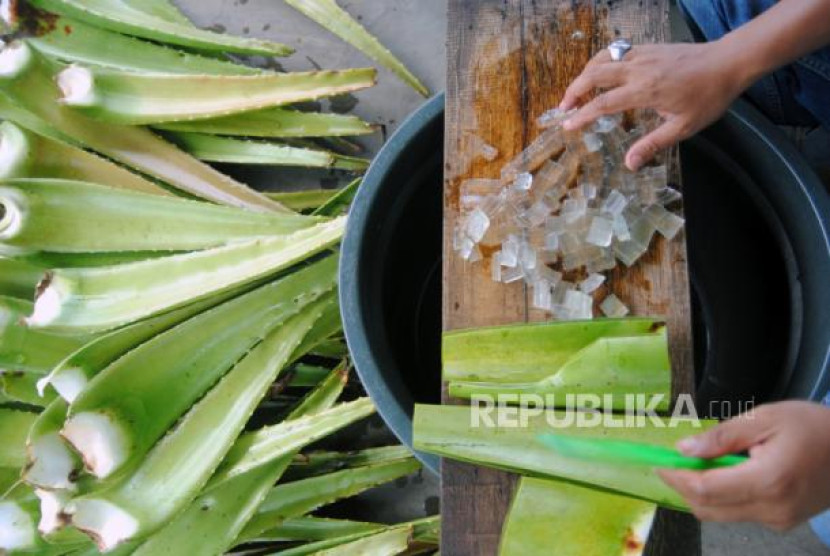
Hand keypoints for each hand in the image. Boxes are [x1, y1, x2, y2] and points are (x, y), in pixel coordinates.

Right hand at [559, 41, 750, 170]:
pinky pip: (616, 51)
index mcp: (645, 91)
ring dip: (585, 74)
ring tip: (577, 90)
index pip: (603, 103)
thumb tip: (629, 164)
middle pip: (594, 75)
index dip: (582, 115)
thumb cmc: (708, 97)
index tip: (568, 125)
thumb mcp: (683, 127)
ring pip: (602, 59)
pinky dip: (601, 62)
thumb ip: (653, 143)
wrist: (728, 62)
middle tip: (564, 107)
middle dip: (574, 90)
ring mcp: (642, 55)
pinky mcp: (648, 48)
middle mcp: (638, 69)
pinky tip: (600, 72)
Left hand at [658, 401, 829, 530]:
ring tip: (699, 464)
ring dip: (703, 492)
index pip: (705, 489)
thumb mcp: (766, 418)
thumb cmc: (815, 428)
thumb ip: (722, 437)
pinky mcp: (782, 522)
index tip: (657, 464)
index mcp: (768, 481)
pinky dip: (723, 496)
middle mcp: (772, 508)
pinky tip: (726, 473)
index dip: (676, 479)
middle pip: (708, 508)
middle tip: (670, 464)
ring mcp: (778, 520)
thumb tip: (685, 450)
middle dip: (683, 488)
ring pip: (721, 514)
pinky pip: (740, 513)